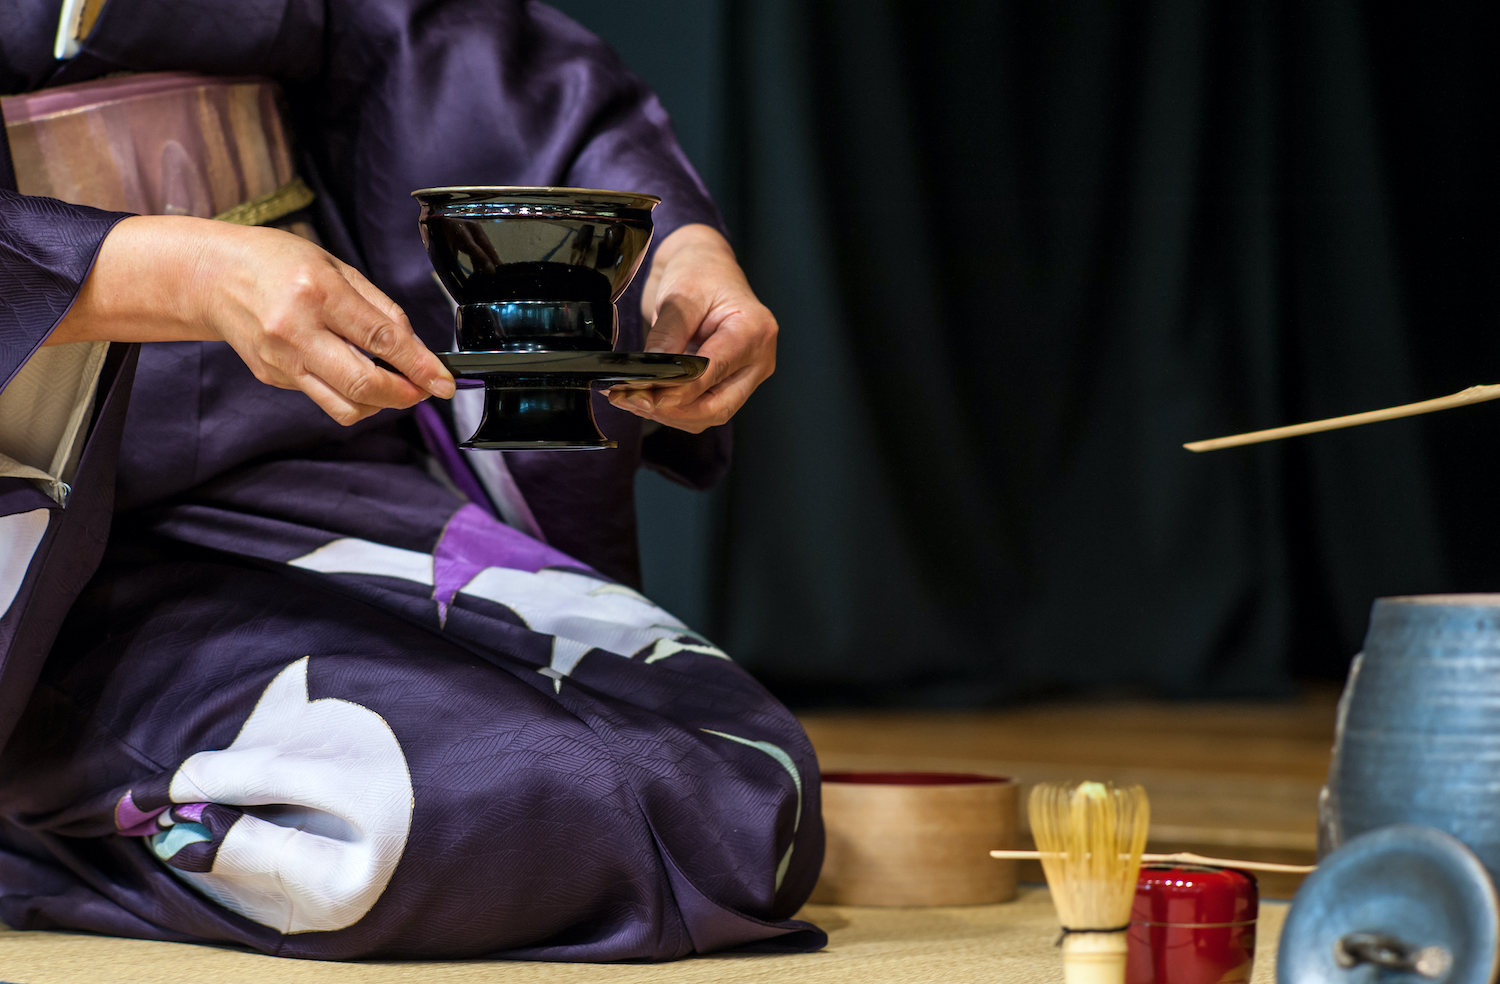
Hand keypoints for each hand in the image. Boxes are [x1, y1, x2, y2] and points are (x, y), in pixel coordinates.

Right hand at [50, 215, 453, 424]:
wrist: (211, 277)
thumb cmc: (275, 262)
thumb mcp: (334, 266)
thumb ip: (378, 307)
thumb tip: (415, 348)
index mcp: (316, 292)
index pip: (381, 339)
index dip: (420, 366)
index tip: (444, 381)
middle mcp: (296, 331)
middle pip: (364, 384)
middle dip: (405, 395)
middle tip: (425, 390)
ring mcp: (281, 361)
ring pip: (345, 406)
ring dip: (380, 403)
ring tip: (392, 384)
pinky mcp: (273, 378)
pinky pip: (324, 399)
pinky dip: (350, 395)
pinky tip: (352, 372)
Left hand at [607, 224, 775, 432]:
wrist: (704, 267)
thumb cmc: (700, 273)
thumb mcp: (679, 296)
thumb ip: (666, 337)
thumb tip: (651, 375)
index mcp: (754, 330)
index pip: (713, 371)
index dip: (677, 390)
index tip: (643, 394)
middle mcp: (758, 358)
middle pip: (717, 406)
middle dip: (673, 410)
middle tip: (633, 400)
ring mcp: (747, 374)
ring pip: (710, 414)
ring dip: (671, 414)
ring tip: (634, 399)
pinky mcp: (730, 383)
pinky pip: (705, 408)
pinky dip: (676, 409)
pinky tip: (648, 398)